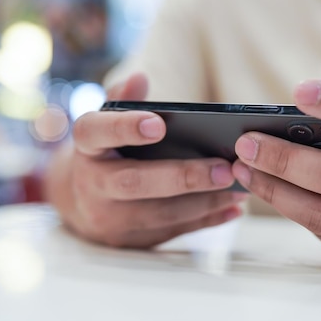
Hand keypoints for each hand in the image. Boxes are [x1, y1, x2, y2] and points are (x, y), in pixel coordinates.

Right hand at [44, 73, 243, 247]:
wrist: (81, 203)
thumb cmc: (104, 154)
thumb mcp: (104, 125)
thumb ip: (122, 101)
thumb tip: (139, 79)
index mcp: (86, 148)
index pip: (95, 133)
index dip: (124, 128)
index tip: (158, 125)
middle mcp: (92, 185)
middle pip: (133, 182)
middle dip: (182, 177)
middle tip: (224, 169)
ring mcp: (110, 218)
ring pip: (159, 213)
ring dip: (204, 202)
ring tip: (239, 186)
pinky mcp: (130, 241)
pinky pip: (172, 231)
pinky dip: (205, 220)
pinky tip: (232, 207)